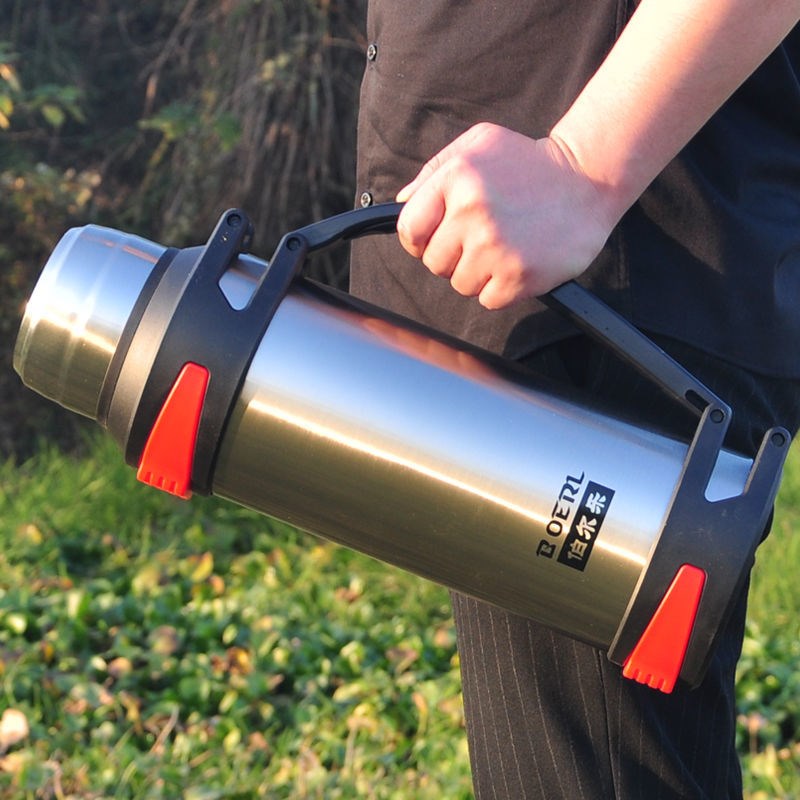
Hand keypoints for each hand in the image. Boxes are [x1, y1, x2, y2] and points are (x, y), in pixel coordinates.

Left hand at [395, 122, 618, 308]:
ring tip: (503, 247)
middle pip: (434, 262)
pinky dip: (500, 289)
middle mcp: (472, 212)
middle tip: (482, 238)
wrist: (589, 179)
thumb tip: (401, 203)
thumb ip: (433, 171)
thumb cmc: (530, 164)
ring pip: (460, 284)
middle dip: (453, 256)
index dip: (420, 239)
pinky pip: (487, 299)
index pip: (409, 230)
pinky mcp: (519, 275)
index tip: (437, 237)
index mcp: (456, 178)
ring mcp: (496, 247)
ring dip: (478, 273)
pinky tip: (516, 262)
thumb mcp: (478, 145)